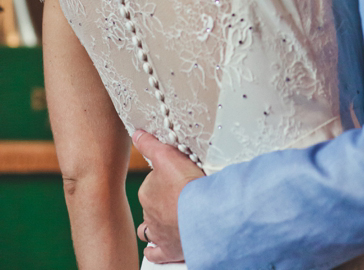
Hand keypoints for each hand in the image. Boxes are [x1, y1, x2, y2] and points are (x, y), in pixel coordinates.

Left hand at [133, 130, 204, 263]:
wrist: (204, 214)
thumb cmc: (186, 184)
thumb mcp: (167, 155)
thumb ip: (150, 145)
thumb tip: (136, 134)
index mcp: (147, 192)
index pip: (152, 183)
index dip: (164, 179)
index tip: (176, 176)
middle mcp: (149, 215)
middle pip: (152, 205)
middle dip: (161, 201)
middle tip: (178, 195)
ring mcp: (158, 234)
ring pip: (148, 229)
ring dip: (154, 225)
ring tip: (166, 219)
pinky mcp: (168, 251)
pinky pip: (154, 253)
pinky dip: (154, 250)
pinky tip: (159, 245)